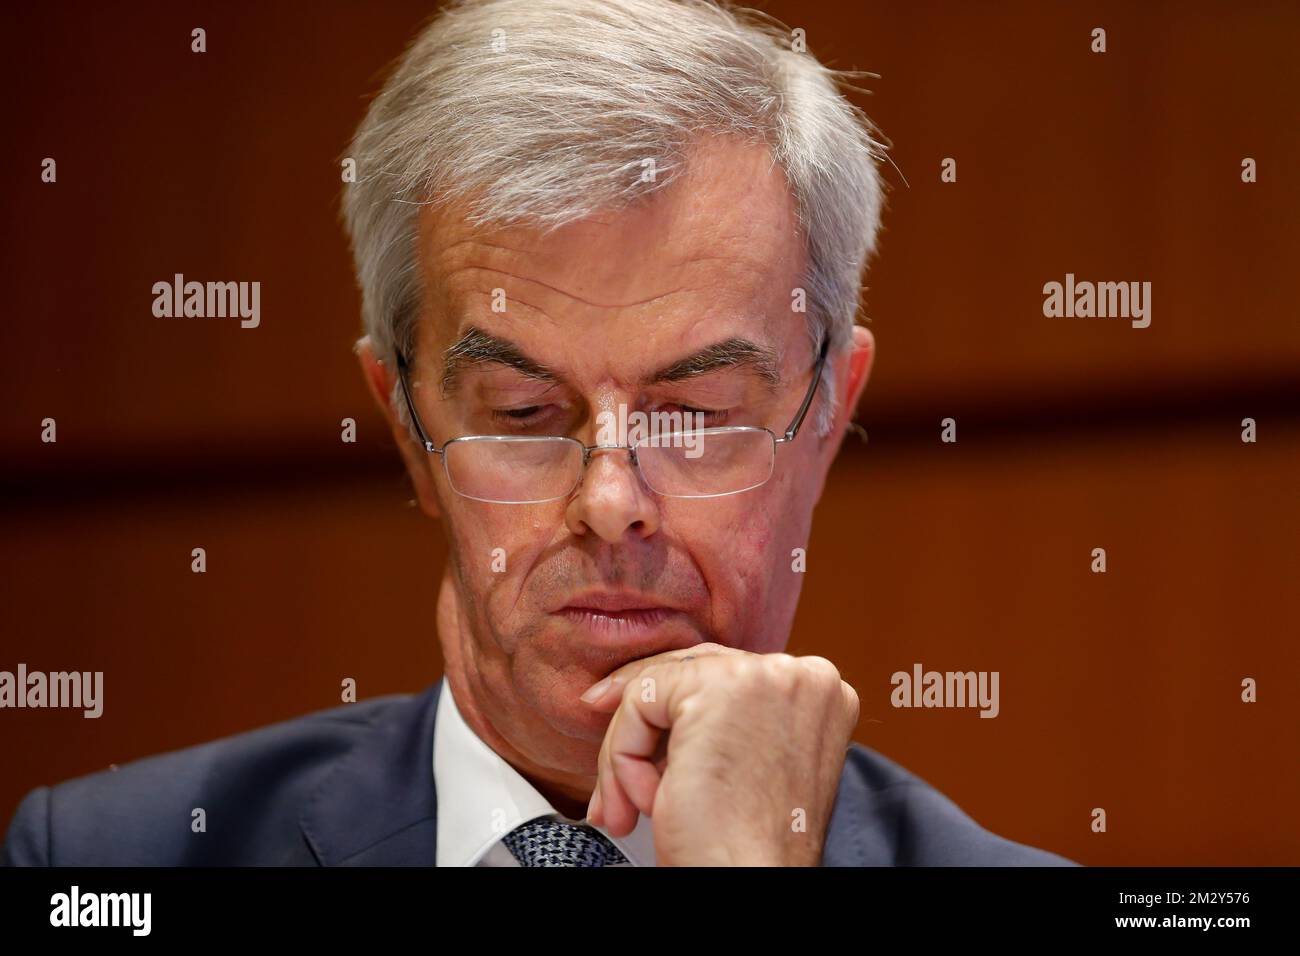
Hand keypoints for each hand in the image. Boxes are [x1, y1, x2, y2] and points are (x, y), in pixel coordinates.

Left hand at [579, 643, 859, 865]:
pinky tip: (648, 801)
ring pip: (660, 687)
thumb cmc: (749, 843)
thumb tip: (644, 688)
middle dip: (643, 727)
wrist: (752, 881)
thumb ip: (723, 718)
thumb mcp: (749, 761)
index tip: (633, 729)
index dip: (674, 707)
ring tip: (633, 808)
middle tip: (613, 774)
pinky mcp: (716, 689)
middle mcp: (801, 673)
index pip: (728, 672)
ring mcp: (763, 675)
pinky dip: (624, 756)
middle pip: (693, 671)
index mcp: (820, 690)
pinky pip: (639, 702)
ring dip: (630, 754)